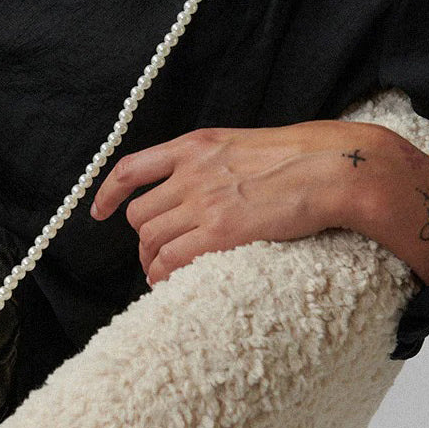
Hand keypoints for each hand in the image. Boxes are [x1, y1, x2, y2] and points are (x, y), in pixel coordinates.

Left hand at [89, 121, 375, 285]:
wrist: (330, 167)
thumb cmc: (295, 157)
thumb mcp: (238, 143)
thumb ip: (208, 161)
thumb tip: (192, 186)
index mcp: (192, 146)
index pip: (130, 169)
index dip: (107, 193)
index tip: (98, 211)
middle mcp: (190, 172)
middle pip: (140, 214)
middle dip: (141, 238)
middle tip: (152, 255)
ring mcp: (204, 202)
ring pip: (151, 239)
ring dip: (151, 261)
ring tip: (160, 274)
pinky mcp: (221, 232)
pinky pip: (173, 260)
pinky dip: (164, 276)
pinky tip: (169, 283)